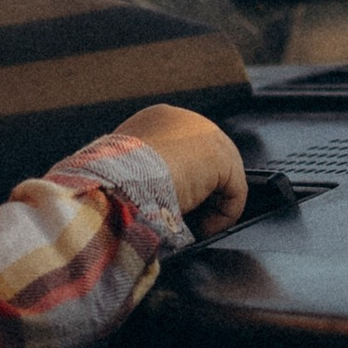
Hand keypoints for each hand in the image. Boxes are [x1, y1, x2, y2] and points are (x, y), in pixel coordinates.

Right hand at [118, 102, 247, 234]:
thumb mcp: (124, 171)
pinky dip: (223, 215)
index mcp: (157, 119)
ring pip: (223, 177)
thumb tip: (149, 193)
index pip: (183, 150)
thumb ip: (144, 172)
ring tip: (195, 226)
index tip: (172, 206)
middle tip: (188, 219)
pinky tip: (202, 228)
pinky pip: (234, 192)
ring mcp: (208, 135)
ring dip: (211, 206)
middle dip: (202, 192)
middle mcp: (185, 120)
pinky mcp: (223, 158)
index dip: (181, 180)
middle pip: (206, 161)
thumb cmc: (112, 181)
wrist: (118, 181)